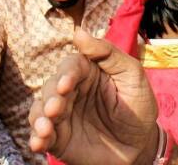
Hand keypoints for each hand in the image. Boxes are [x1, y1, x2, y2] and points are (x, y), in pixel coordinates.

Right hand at [28, 28, 159, 164]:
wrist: (140, 146)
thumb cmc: (138, 107)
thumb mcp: (132, 75)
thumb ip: (108, 53)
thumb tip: (79, 32)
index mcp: (87, 72)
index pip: (70, 66)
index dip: (66, 74)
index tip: (66, 85)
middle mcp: (70, 91)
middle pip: (51, 87)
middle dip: (51, 97)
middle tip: (55, 109)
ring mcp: (62, 114)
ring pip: (41, 110)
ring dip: (39, 118)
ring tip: (45, 129)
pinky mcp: (58, 137)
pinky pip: (41, 136)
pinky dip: (36, 138)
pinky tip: (38, 143)